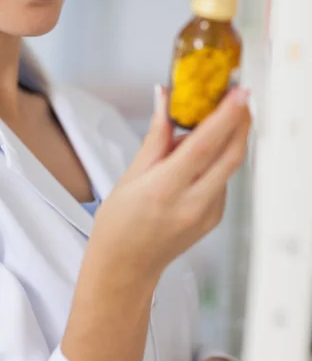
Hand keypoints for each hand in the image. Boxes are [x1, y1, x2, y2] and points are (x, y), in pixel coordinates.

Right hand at [89, 85, 250, 282]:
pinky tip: (196, 159)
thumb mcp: (131, 175)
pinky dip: (216, 161)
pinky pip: (222, 180)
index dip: (225, 117)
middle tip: (240, 98)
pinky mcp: (214, 218)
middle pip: (230, 155)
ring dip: (226, 141)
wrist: (126, 267)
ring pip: (228, 167)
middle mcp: (193, 203)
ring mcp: (208, 214)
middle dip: (241, 122)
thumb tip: (164, 99)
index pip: (204, 146)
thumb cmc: (119, 222)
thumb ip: (155, 137)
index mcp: (166, 188)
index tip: (238, 94)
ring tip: (202, 129)